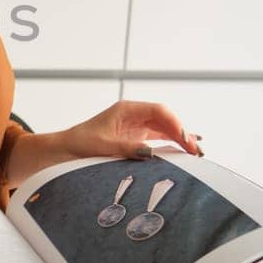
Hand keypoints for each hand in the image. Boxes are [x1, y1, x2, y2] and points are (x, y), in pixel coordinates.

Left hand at [60, 100, 202, 159]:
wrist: (66, 149)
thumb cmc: (80, 144)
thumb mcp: (103, 147)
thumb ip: (127, 148)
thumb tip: (151, 152)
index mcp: (126, 110)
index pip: (158, 111)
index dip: (175, 124)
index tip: (185, 139)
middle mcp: (134, 115)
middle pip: (166, 119)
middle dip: (182, 133)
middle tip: (196, 151)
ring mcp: (136, 125)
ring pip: (165, 128)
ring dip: (180, 139)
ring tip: (196, 153)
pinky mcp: (136, 137)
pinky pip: (160, 137)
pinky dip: (173, 142)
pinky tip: (187, 146)